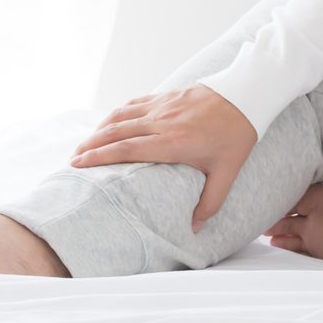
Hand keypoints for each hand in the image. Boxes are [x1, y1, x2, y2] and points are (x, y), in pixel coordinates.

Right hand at [68, 83, 257, 232]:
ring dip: (101, 128)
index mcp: (173, 142)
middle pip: (117, 131)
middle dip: (91, 145)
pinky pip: (137, 101)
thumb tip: (193, 229)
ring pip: (123, 114)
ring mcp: (165, 104)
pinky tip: (112, 121)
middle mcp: (163, 121)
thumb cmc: (238, 134)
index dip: (99, 157)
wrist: (250, 93)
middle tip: (72, 159)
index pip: (127, 149)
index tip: (78, 164)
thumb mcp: (228, 172)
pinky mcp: (170, 94)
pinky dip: (120, 112)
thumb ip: (210, 202)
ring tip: (86, 143)